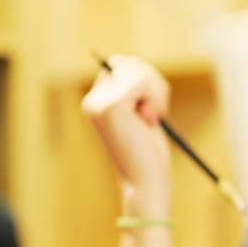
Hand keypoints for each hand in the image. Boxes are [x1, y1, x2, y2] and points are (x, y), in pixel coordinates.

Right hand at [81, 55, 171, 208]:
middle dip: (152, 81)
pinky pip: (141, 81)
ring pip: (136, 69)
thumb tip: (134, 63)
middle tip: (156, 112)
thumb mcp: (139, 116)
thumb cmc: (147, 156)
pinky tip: (150, 120)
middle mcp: (92, 101)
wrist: (145, 184)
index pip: (118, 66)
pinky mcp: (112, 106)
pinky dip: (156, 98)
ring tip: (153, 118)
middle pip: (127, 62)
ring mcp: (99, 103)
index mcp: (94, 104)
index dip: (142, 78)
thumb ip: (134, 91)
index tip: (151, 107)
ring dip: (156, 90)